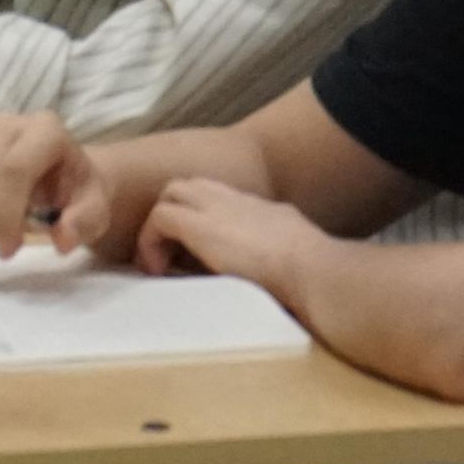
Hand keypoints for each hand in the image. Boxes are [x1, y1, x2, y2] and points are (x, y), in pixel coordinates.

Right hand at [0, 112, 108, 259]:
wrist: (63, 177)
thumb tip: (62, 239)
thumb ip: (84, 222)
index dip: (6, 213)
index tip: (9, 249)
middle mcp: (8, 124)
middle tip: (4, 249)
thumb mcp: (95, 210)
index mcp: (45, 129)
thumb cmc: (78, 192)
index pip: (14, 169)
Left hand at [135, 176, 322, 305]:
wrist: (312, 270)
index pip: (223, 200)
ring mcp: (218, 207)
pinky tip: (158, 271)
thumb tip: (283, 275)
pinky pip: (159, 218)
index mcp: (264, 211)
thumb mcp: (300, 258)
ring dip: (160, 225)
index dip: (204, 220)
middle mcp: (238, 201)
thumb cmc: (313, 276)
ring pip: (172, 192)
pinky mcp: (198, 225)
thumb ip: (284, 257)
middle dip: (176, 214)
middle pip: (193, 187)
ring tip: (161, 264)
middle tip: (171, 255)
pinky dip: (150, 241)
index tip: (199, 256)